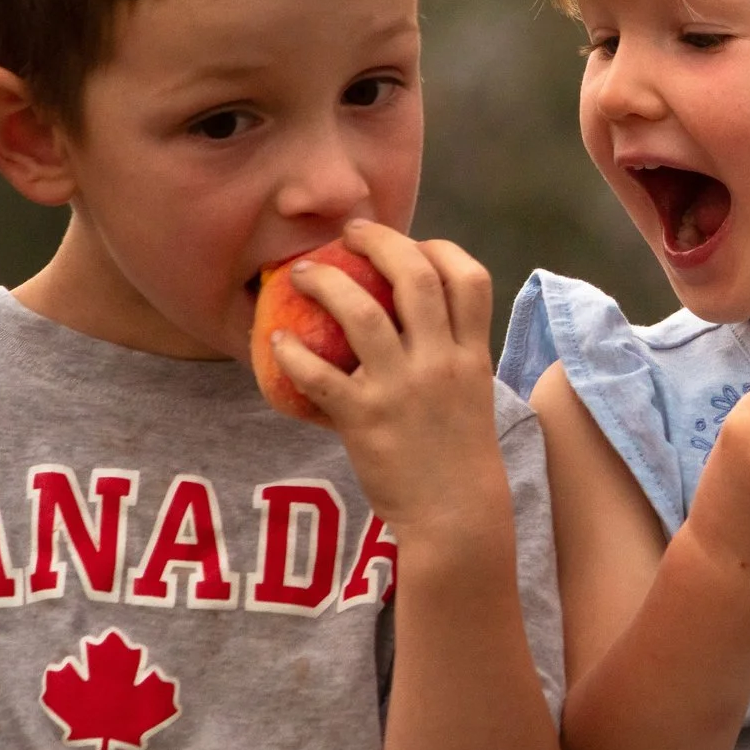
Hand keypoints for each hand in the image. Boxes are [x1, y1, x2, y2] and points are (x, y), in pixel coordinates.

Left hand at [268, 221, 506, 539]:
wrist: (456, 516)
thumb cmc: (459, 459)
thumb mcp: (471, 397)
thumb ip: (448, 359)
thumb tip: (412, 330)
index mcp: (473, 355)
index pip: (470, 279)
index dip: (441, 249)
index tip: (415, 244)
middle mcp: (441, 362)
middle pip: (415, 276)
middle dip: (380, 242)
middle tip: (350, 233)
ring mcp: (403, 388)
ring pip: (360, 312)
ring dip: (325, 282)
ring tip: (302, 272)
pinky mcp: (365, 419)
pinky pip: (319, 375)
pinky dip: (292, 353)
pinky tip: (277, 342)